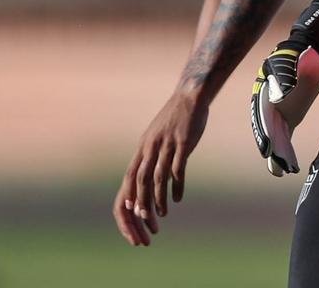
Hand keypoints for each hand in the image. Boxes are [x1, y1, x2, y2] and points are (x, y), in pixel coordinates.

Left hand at [113, 91, 208, 245]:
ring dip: (158, 198)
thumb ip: (152, 156)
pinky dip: (176, 186)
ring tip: (161, 214)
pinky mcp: (183, 143)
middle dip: (142, 202)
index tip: (131, 213)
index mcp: (143, 147)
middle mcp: (151, 147)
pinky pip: (177, 169)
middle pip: (140, 179)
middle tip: (145, 221)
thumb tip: (149, 180)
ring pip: (158, 177)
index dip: (129, 195)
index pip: (130, 176)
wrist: (189, 97)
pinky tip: (177, 199)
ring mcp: (166, 145)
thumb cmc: (173, 120)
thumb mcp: (156, 137)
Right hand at [250, 42, 318, 175]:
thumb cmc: (301, 60)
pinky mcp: (287, 117)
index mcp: (266, 91)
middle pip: (267, 129)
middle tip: (278, 167)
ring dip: (277, 152)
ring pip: (274, 135)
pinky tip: (287, 165)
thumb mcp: (301, 63)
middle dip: (271, 148)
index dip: (266, 132)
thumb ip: (296, 74)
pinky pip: (283, 136)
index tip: (269, 147)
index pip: (264, 115)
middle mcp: (268, 104)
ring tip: (282, 170)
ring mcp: (276, 112)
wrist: (306, 56)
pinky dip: (284, 150)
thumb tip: (287, 91)